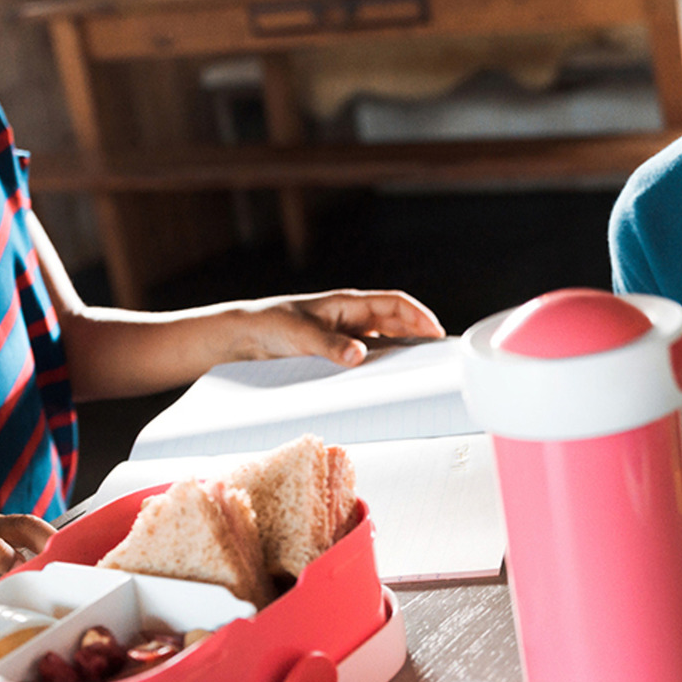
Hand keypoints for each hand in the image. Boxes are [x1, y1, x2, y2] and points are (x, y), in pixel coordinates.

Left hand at [226, 289, 444, 367]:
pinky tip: (385, 377)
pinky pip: (368, 354)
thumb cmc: (269, 324)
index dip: (420, 316)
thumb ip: (330, 345)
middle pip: (396, 321)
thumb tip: (359, 356)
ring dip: (403, 349)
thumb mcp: (300, 335)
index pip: (395, 304)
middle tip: (438, 356)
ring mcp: (344, 333)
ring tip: (420, 367)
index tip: (437, 333)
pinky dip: (382, 362)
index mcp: (348, 304)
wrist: (243, 335)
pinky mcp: (335, 350)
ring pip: (384, 338)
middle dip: (420, 334)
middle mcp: (350, 316)